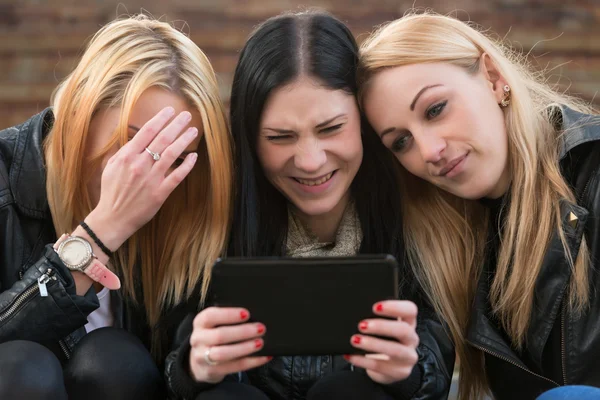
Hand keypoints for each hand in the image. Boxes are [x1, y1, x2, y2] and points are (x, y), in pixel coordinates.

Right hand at [85, 107, 198, 250]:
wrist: (113, 218)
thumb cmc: (111, 192)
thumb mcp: (111, 167)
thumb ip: (123, 151)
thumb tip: (134, 138)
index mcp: (127, 156)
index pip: (146, 131)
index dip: (160, 119)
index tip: (170, 110)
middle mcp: (140, 165)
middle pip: (162, 139)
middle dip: (176, 124)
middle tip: (187, 115)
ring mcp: (151, 179)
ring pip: (172, 154)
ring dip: (184, 140)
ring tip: (193, 130)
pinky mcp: (160, 193)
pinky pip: (177, 176)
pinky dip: (187, 165)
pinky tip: (194, 156)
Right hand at [189, 307, 270, 383]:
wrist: (199, 362)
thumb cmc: (213, 336)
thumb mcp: (214, 324)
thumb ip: (227, 319)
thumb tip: (253, 316)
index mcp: (200, 323)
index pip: (210, 316)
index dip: (229, 314)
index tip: (246, 314)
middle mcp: (199, 339)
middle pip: (220, 336)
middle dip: (242, 332)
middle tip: (260, 328)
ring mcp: (203, 357)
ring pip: (224, 353)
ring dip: (245, 348)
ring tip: (260, 343)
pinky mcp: (212, 371)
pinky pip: (234, 367)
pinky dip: (252, 362)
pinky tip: (264, 356)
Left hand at [344, 300, 418, 384]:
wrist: (386, 367)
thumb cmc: (383, 340)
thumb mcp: (382, 327)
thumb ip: (374, 318)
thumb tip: (354, 312)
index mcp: (408, 322)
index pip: (410, 310)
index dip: (395, 307)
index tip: (375, 307)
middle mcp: (411, 339)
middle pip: (403, 330)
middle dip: (381, 326)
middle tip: (362, 325)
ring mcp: (408, 357)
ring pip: (395, 350)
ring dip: (373, 344)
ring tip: (355, 340)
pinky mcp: (400, 372)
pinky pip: (381, 366)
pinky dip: (363, 360)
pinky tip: (351, 356)